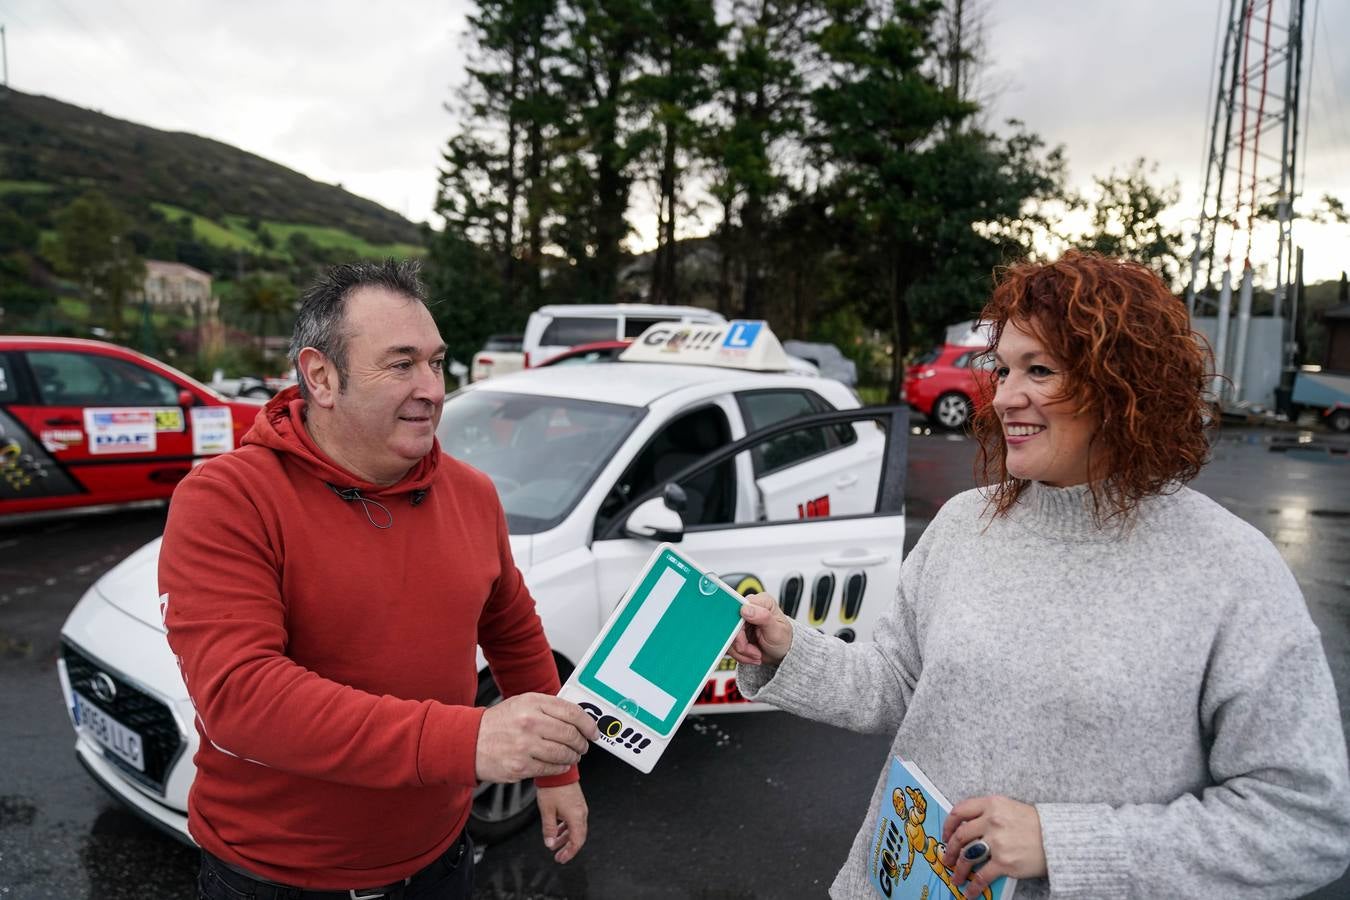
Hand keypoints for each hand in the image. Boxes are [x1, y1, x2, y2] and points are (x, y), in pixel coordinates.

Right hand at [475, 693, 599, 782]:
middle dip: (582, 743)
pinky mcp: (520, 766)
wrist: (468, 742)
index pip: (571, 712)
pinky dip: (560, 768)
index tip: (593, 731)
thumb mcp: (521, 704)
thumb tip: (577, 716)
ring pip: (563, 754)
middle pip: (570, 734)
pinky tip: (560, 765)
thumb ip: (548, 707)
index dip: (588, 723)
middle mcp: (529, 722)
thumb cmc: (497, 723)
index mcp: (532, 703)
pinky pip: (551, 769)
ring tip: (573, 756)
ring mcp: (525, 746)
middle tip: (583, 746)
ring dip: (573, 757)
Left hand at [537, 782, 587, 863]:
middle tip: (559, 856)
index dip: (569, 853)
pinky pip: (573, 820)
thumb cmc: (554, 787)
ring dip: (566, 838)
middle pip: (578, 836)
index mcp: (576, 817)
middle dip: (568, 848)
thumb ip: (549, 829)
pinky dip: (566, 828)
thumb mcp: (547, 811)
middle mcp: (581, 813)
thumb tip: (550, 843)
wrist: (559, 770)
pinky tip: (558, 830)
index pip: (577, 841)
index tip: (561, 858)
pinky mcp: (576, 803)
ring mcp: (579, 807)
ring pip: (575, 829)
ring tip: (555, 844)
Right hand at [728, 593, 793, 666]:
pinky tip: (750, 655)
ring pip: (729, 636)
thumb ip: (763, 617)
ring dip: (741, 651)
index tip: (743, 640)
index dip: (738, 625)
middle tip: (754, 652)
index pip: (740, 607)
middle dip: (741, 643)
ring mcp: (741, 621)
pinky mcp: (736, 632)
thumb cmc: (783, 639)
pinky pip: (729, 643)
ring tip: (755, 654)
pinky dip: (739, 654)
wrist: (780, 653)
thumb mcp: (777, 630)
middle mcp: (750, 608)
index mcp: (761, 602)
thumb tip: (746, 609)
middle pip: (732, 624)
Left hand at [940, 795, 1046, 898]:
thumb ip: (989, 814)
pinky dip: (974, 886)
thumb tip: (969, 830)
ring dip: (959, 870)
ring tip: (956, 877)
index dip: (948, 825)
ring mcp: (997, 841)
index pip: (960, 811)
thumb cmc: (1037, 824)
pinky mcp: (1004, 862)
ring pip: (967, 856)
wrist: (1059, 838)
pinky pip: (982, 876)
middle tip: (947, 859)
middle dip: (950, 850)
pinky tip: (970, 892)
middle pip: (960, 836)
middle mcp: (992, 820)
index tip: (946, 835)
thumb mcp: (1010, 808)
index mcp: (992, 804)